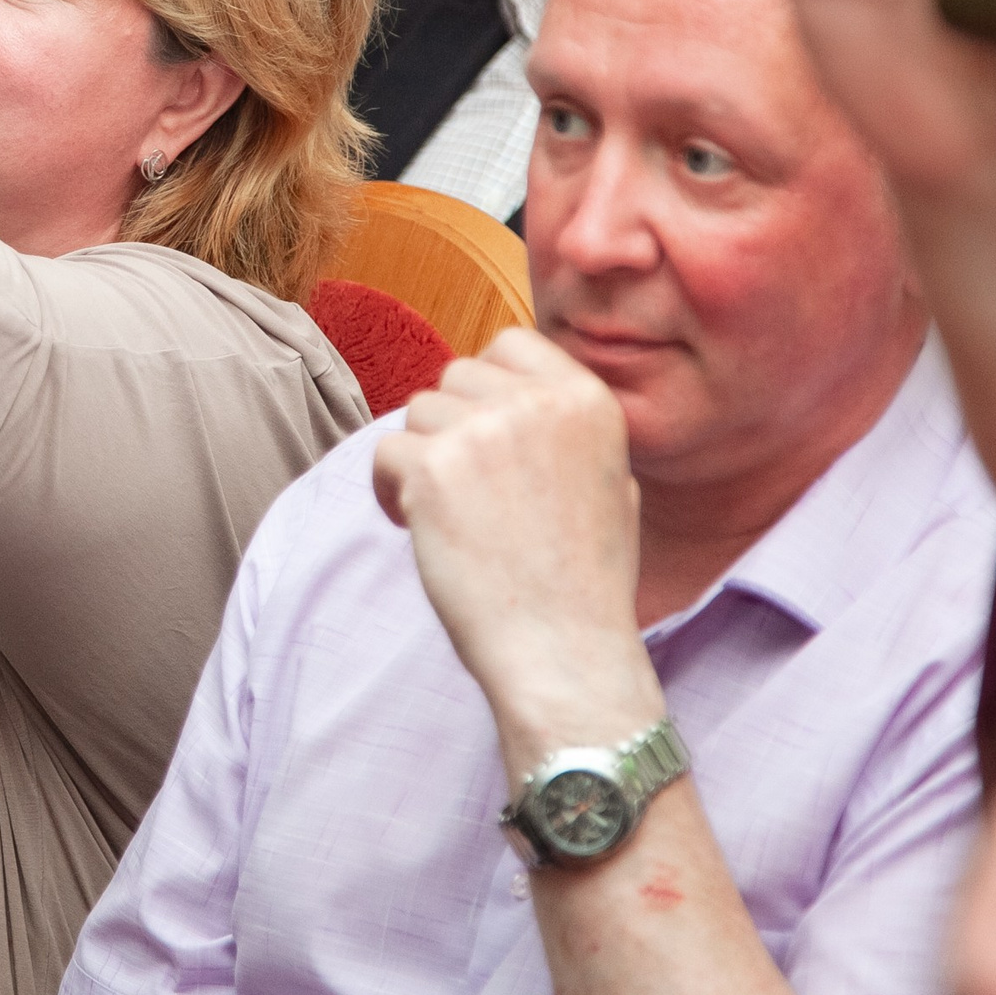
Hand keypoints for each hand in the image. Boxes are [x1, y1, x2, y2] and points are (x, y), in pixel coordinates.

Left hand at [371, 329, 660, 779]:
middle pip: (456, 374)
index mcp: (587, 398)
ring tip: (450, 517)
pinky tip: (418, 530)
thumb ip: (565, 429)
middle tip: (466, 488)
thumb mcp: (610, 482)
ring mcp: (482, 430)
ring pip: (417, 413)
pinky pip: (384, 453)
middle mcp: (537, 402)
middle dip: (452, 425)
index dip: (488, 388)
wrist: (564, 651)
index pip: (511, 343)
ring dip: (421, 459)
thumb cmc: (584, 582)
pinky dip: (390, 491)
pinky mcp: (432, 467)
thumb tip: (510, 395)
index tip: (487, 436)